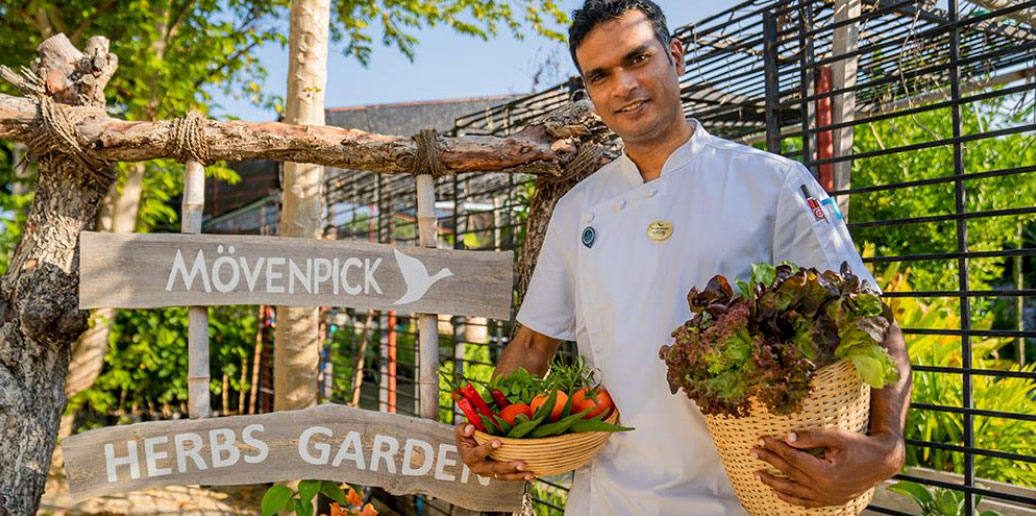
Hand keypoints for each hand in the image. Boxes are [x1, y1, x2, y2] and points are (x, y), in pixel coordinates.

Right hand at [454, 423, 535, 481]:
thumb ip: (464, 428)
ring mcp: (489, 473)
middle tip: (521, 464)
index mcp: (470, 457)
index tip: (498, 442)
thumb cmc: (466, 437)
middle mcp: (479, 468)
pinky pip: (509, 477)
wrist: (468, 449)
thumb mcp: (461, 430)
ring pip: (504, 476)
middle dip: (508, 466)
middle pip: (495, 468)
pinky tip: (533, 476)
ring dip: (518, 476)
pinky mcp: (497, 474)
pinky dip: (520, 477)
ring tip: (531, 474)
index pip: (478, 453)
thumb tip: (471, 428)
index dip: (488, 448)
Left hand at [752, 429, 904, 507]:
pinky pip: (805, 502)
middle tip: (752, 452)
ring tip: (757, 474)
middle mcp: (825, 488)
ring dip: (773, 482)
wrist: (883, 462)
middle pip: (789, 473)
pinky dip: (790, 498)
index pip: (792, 458)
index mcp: (825, 472)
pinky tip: (777, 493)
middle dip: (769, 461)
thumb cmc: (860, 445)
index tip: (761, 439)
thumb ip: (811, 437)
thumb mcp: (836, 436)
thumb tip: (787, 438)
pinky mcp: (832, 501)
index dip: (775, 448)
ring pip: (793, 491)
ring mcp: (828, 497)